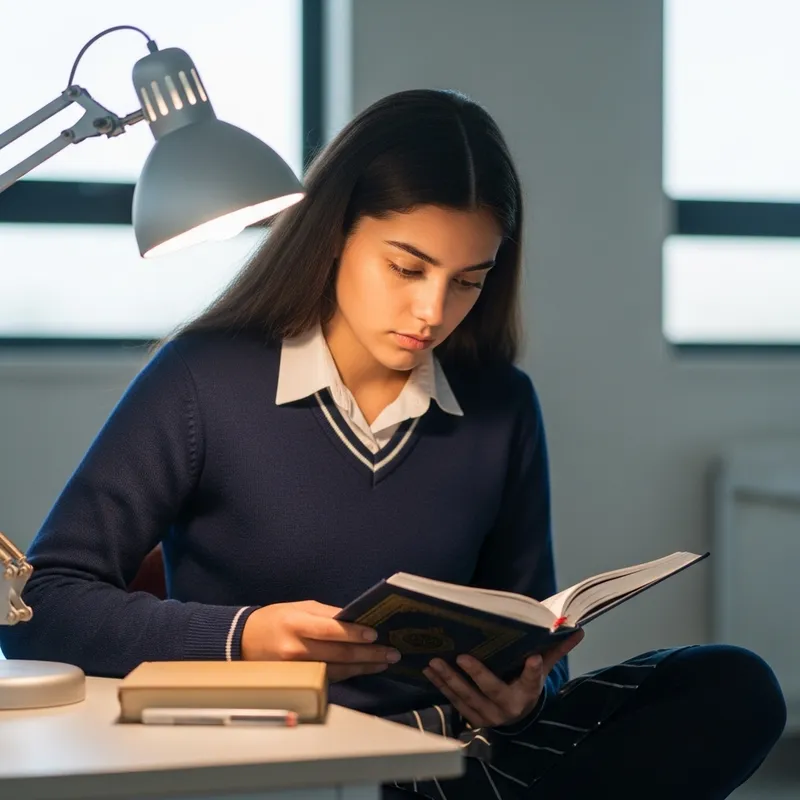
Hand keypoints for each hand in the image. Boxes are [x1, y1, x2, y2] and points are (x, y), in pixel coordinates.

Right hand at [241, 600, 400, 681]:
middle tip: (391, 653)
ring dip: (364, 666)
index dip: (354, 634)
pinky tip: (364, 668)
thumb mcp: (299, 607)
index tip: (375, 635)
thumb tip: (355, 619)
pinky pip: (330, 677)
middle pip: (339, 654)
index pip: (331, 631)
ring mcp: (298, 668)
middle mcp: (297, 649)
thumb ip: (326, 614)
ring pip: (337, 670)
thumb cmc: (275, 619)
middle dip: (368, 654)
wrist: (244, 642)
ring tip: (384, 662)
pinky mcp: (300, 680)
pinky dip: (349, 672)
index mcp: (297, 624)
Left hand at [422, 629, 583, 727]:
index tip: (534, 659)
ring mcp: (488, 714)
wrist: (516, 716)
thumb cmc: (527, 684)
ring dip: (449, 679)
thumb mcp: (543, 669)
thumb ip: (555, 650)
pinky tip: (429, 671)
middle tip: (461, 657)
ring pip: (466, 696)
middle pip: (491, 690)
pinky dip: (441, 686)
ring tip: (435, 661)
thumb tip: (578, 631)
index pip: (533, 680)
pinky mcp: (472, 718)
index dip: (534, 671)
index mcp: (528, 692)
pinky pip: (454, 701)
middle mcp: (508, 707)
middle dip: (475, 674)